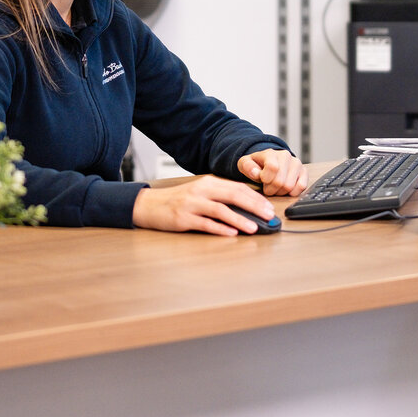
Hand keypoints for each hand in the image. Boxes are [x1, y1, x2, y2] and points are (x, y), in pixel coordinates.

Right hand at [131, 176, 275, 234]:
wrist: (148, 204)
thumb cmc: (177, 200)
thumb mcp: (200, 193)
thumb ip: (220, 197)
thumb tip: (246, 207)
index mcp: (208, 182)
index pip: (238, 188)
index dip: (256, 198)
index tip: (269, 207)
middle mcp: (201, 190)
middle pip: (233, 196)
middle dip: (253, 206)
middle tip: (268, 216)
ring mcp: (192, 204)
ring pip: (221, 210)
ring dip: (239, 219)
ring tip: (253, 228)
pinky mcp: (183, 218)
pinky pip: (205, 223)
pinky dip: (220, 228)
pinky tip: (231, 233)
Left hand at [238, 149, 307, 196]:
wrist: (269, 162)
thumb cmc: (257, 165)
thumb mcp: (246, 164)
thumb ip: (247, 167)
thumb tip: (255, 173)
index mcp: (271, 153)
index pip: (273, 167)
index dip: (266, 179)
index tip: (262, 181)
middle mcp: (286, 156)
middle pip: (280, 181)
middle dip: (271, 190)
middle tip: (267, 188)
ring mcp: (296, 163)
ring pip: (290, 186)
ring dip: (280, 192)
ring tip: (275, 188)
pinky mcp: (304, 171)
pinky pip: (301, 186)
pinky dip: (292, 192)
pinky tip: (285, 189)